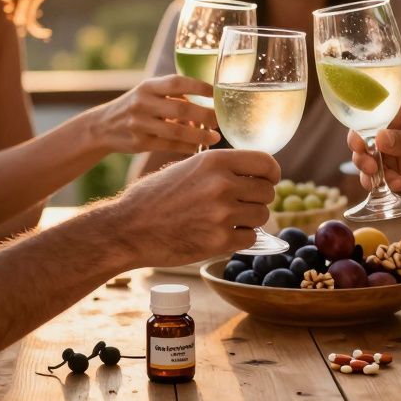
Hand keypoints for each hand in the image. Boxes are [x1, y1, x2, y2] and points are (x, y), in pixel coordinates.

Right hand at [89, 75, 219, 154]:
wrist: (102, 126)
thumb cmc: (136, 106)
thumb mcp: (148, 92)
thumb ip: (173, 94)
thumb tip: (207, 99)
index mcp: (148, 86)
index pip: (177, 82)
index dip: (199, 87)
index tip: (217, 93)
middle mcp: (143, 103)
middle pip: (181, 109)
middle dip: (205, 115)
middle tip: (219, 120)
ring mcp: (140, 124)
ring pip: (176, 131)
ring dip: (199, 135)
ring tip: (215, 137)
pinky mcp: (139, 143)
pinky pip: (169, 145)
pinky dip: (186, 147)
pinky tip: (198, 148)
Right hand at [112, 149, 278, 266]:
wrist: (129, 228)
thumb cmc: (155, 197)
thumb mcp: (188, 168)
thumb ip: (220, 169)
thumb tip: (253, 174)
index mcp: (215, 160)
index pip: (266, 163)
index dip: (271, 173)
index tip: (268, 180)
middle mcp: (222, 183)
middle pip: (267, 191)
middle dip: (258, 199)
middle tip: (242, 204)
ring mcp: (222, 213)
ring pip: (261, 215)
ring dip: (250, 219)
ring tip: (228, 219)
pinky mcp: (219, 240)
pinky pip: (249, 237)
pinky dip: (240, 237)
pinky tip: (222, 233)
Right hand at [348, 96, 400, 198]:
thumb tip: (378, 138)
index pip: (375, 117)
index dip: (362, 131)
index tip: (359, 145)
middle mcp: (399, 130)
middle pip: (367, 140)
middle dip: (362, 154)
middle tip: (370, 167)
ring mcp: (400, 152)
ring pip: (371, 160)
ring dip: (369, 171)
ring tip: (378, 181)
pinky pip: (383, 177)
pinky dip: (382, 183)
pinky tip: (398, 186)